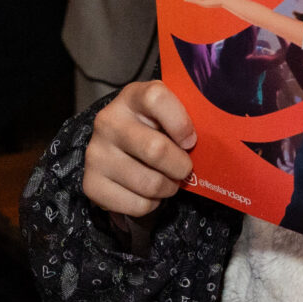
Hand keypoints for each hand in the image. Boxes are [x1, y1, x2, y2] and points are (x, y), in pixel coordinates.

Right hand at [83, 80, 195, 217]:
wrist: (116, 148)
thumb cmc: (154, 129)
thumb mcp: (168, 114)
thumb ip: (185, 120)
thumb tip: (211, 144)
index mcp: (131, 96)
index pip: (156, 98)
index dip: (180, 122)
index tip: (189, 139)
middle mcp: (108, 121)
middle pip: (155, 149)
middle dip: (180, 166)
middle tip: (183, 169)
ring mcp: (96, 153)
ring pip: (149, 183)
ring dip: (168, 188)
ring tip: (167, 181)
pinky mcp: (91, 184)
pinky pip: (137, 205)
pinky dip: (151, 205)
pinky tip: (147, 192)